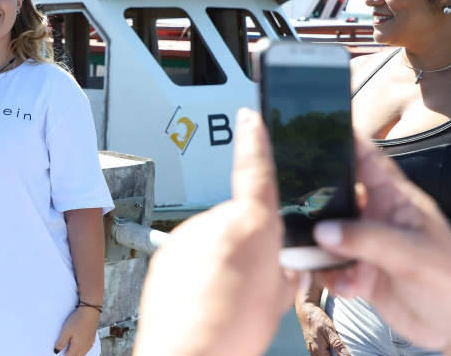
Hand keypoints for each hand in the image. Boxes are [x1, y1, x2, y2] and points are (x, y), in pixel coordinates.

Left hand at [54, 307, 98, 354]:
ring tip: (73, 353)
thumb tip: (56, 352)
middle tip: (66, 354)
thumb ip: (61, 342)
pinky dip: (84, 351)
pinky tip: (83, 347)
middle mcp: (84, 346)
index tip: (59, 355)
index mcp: (77, 346)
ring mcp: (89, 342)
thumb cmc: (77, 320)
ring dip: (78, 355)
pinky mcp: (92, 338)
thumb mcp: (66, 331)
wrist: (90, 311)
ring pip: (83, 353)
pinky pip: (88, 348)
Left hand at [134, 109, 299, 355]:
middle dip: (245, 243)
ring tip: (223, 297)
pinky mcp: (165, 254)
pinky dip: (196, 272)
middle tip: (249, 280)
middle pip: (237, 221)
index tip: (250, 117)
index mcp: (252, 225)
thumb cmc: (232, 330)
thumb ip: (283, 275)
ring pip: (211, 239)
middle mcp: (216, 222)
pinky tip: (202, 299)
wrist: (186, 352)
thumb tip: (285, 269)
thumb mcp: (277, 302)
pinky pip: (188, 254)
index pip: (256, 171)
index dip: (255, 141)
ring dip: (219, 260)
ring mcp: (186, 236)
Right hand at [295, 300, 348, 355]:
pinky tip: (330, 348)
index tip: (346, 354)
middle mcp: (313, 351)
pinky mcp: (311, 345)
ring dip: (330, 354)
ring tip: (337, 349)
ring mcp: (311, 349)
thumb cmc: (317, 319)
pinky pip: (319, 354)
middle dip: (334, 355)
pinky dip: (326, 353)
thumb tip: (346, 355)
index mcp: (318, 349)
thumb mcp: (329, 329)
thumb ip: (337, 344)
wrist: (306, 311)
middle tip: (342, 350)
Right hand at [314, 137, 450, 354]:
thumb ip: (367, 240)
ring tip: (319, 257)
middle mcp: (377, 220)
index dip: (345, 143)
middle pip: (337, 198)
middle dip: (316, 202)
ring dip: (318, 247)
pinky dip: (329, 276)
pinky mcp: (360, 274)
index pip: (367, 162)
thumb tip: (324, 231)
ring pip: (327, 235)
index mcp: (396, 201)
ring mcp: (367, 247)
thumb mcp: (413, 256)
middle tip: (297, 209)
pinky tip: (346, 286)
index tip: (316, 133)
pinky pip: (330, 268)